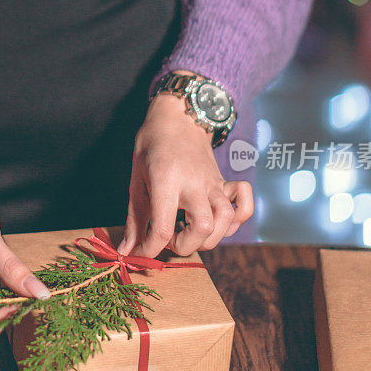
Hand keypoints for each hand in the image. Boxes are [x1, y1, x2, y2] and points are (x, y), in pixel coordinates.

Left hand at [119, 92, 252, 258]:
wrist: (178, 117)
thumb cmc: (152, 147)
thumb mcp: (135, 180)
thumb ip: (134, 219)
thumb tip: (126, 250)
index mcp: (166, 181)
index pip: (163, 228)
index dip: (149, 250)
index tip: (141, 253)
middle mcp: (194, 183)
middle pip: (203, 229)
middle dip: (185, 246)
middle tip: (168, 238)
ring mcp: (213, 183)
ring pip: (226, 220)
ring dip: (209, 238)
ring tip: (188, 232)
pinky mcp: (224, 184)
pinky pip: (244, 205)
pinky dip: (237, 219)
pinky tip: (217, 221)